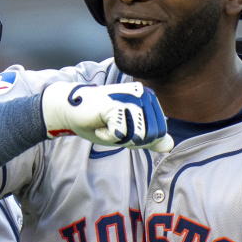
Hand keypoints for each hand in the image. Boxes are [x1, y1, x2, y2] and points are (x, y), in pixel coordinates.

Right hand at [41, 82, 173, 151]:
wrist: (72, 111)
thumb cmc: (98, 120)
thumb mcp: (127, 133)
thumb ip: (148, 139)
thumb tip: (169, 145)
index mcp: (149, 100)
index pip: (158, 134)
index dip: (139, 140)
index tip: (121, 128)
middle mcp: (143, 96)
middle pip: (148, 137)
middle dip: (128, 140)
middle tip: (112, 127)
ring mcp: (131, 99)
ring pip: (136, 136)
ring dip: (117, 138)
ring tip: (105, 124)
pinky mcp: (116, 105)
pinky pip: (120, 134)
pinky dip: (107, 136)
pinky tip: (99, 124)